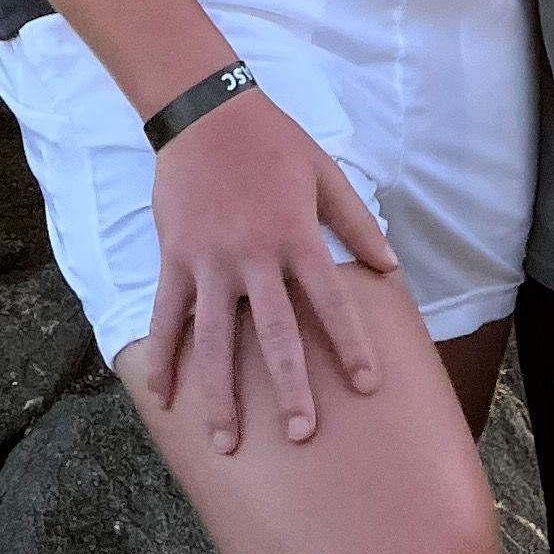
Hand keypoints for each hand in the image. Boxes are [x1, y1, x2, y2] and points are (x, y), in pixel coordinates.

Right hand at [141, 88, 397, 455]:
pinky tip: (163, 397)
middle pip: (273, 333)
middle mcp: (253, 256)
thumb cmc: (272, 142)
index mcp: (295, 236)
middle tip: (300, 435)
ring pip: (213, 340)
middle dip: (288, 387)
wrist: (204, 110)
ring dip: (219, 394)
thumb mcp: (324, 173)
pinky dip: (163, 357)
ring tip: (226, 443)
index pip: (330, 300)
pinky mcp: (174, 258)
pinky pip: (167, 317)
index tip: (366, 385)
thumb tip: (391, 268)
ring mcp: (208, 261)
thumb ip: (356, 223)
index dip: (350, 343)